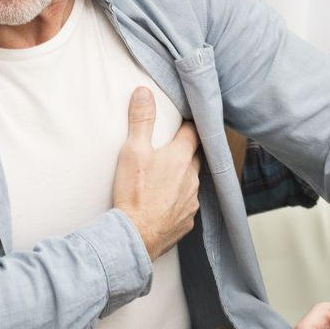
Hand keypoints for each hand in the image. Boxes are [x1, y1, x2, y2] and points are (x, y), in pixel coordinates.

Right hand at [112, 87, 201, 259]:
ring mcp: (192, 201)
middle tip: (175, 146)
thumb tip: (144, 92)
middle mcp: (192, 178)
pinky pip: (186, 205)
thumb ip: (141, 120)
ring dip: (183, 177)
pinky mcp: (186, 221)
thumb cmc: (133, 193)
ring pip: (192, 182)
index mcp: (182, 158)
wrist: (134, 236)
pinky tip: (165, 202)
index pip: (194, 132)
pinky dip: (178, 201)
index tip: (183, 121)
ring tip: (167, 176)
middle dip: (188, 150)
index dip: (188, 125)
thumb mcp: (132, 151)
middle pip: (197, 157)